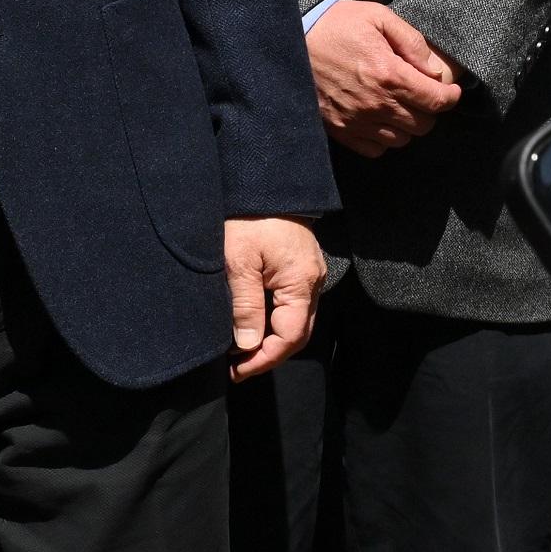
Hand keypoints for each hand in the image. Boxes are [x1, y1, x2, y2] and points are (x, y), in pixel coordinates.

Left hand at [224, 216, 326, 380]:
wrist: (263, 181)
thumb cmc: (249, 217)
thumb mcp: (238, 261)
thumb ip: (245, 305)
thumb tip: (248, 345)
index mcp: (301, 282)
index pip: (289, 337)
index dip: (263, 359)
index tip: (237, 371)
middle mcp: (313, 281)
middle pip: (298, 333)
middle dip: (269, 355)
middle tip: (238, 368)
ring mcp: (311, 273)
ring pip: (297, 320)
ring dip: (272, 339)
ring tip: (242, 351)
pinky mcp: (302, 266)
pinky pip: (294, 304)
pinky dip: (275, 320)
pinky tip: (254, 324)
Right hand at [304, 0, 458, 156]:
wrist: (292, 40)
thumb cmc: (337, 25)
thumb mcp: (378, 17)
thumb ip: (412, 41)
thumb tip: (435, 69)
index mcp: (389, 74)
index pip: (437, 101)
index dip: (451, 97)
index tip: (451, 91)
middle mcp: (376, 104)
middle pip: (423, 124)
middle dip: (429, 110)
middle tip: (422, 94)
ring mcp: (357, 120)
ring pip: (401, 140)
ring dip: (407, 125)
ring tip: (400, 106)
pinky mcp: (340, 130)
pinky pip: (375, 149)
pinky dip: (383, 139)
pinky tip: (380, 119)